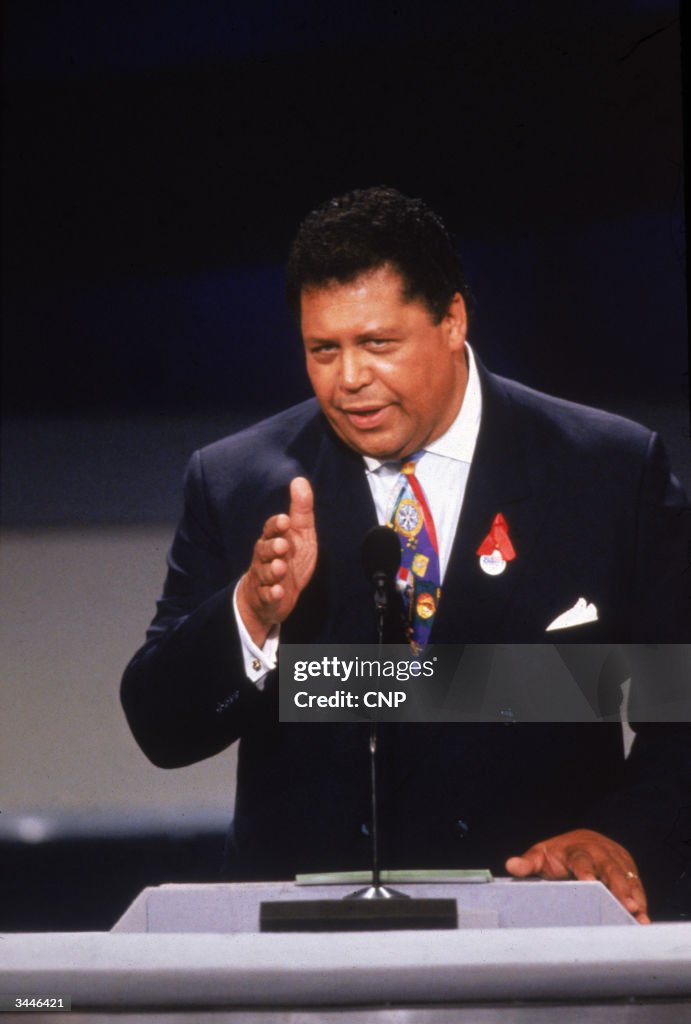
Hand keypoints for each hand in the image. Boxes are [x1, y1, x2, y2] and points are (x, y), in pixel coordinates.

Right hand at [237, 477, 316, 646]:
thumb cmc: (288, 559)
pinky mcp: (267, 597)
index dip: (276, 526)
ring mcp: (264, 578)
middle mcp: (265, 557)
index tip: (285, 520)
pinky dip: (271, 594)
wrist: (274, 594)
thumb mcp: (300, 534)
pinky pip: (267, 596)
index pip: (271, 529)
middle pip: (264, 550)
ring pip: (265, 573)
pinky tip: (278, 592)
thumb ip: (301, 510)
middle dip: (272, 547)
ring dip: (272, 571)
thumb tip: (300, 480)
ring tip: (281, 568)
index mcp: (273, 539)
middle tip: (283, 545)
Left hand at [505, 828, 649, 923]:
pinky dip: (640, 900)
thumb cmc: (558, 854)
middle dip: (619, 885)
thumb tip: (510, 865)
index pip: (580, 858)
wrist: (581, 841)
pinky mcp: (628, 870)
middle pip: (610, 867)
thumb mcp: (541, 855)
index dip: (585, 870)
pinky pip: (636, 885)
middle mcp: (599, 852)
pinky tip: (643, 919)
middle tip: (626, 904)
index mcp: (576, 848)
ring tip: (639, 915)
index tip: (589, 881)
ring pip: (627, 876)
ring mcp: (616, 860)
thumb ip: (528, 863)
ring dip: (634, 895)